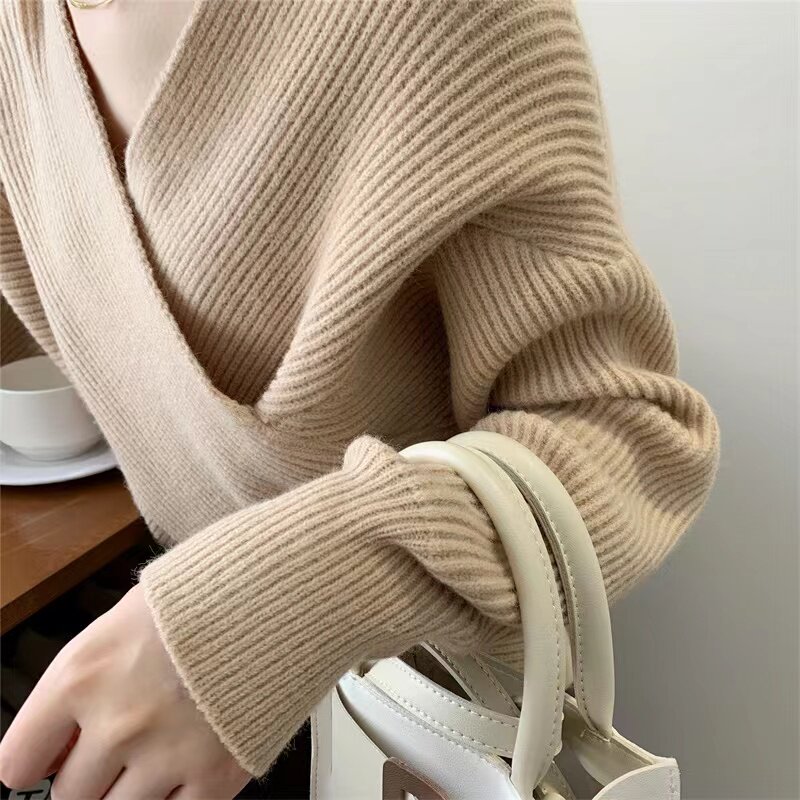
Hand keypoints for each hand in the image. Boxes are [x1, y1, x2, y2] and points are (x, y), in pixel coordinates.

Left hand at [0, 584, 250, 798]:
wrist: (281, 586)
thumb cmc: (208, 589)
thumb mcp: (127, 615)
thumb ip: (87, 679)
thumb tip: (64, 730)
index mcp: (82, 676)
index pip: (17, 762)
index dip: (34, 764)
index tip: (47, 762)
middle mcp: (116, 723)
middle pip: (69, 795)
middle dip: (90, 773)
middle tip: (120, 745)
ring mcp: (167, 754)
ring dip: (132, 787)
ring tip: (159, 750)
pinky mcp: (216, 773)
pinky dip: (179, 795)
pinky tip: (190, 763)